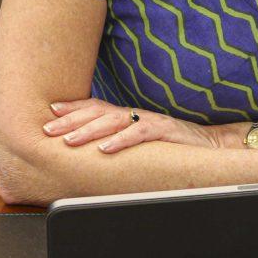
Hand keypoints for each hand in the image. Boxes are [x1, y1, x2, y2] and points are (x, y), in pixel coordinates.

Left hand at [42, 98, 221, 152]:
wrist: (210, 145)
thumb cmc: (173, 146)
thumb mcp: (141, 142)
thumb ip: (121, 140)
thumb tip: (94, 151)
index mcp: (129, 116)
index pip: (96, 107)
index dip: (73, 107)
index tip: (50, 111)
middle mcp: (136, 114)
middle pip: (98, 112)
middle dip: (70, 119)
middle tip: (47, 128)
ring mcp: (149, 121)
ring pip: (113, 121)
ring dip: (88, 130)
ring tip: (68, 140)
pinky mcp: (163, 132)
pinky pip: (138, 134)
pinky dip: (120, 141)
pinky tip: (104, 149)